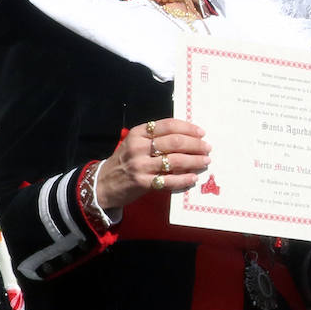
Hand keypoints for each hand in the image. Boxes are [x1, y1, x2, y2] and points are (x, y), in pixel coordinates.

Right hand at [95, 118, 210, 209]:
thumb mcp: (135, 143)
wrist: (103, 183)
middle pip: (174, 142)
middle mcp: (138, 147)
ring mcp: (140, 165)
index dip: (188, 128)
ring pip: (175, 160)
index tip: (201, 132)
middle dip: (195, 144)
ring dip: (194, 161)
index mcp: (138, 133)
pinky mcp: (142, 183)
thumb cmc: (125, 161)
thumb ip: (156, 139)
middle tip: (207, 147)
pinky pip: (168, 180)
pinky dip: (183, 179)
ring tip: (205, 161)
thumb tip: (188, 137)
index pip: (168, 125)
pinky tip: (193, 178)